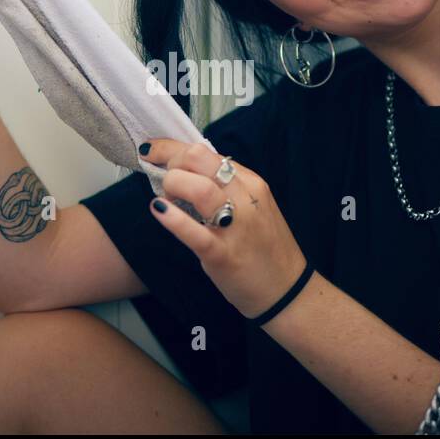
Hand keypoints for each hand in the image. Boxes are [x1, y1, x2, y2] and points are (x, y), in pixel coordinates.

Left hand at [142, 139, 309, 320]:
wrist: (288, 290)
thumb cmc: (263, 249)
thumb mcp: (251, 207)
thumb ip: (225, 188)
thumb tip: (187, 172)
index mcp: (251, 182)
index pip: (206, 151)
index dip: (171, 148)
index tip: (151, 151)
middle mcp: (246, 198)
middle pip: (198, 159)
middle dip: (170, 163)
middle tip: (164, 182)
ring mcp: (236, 226)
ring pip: (198, 187)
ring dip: (172, 186)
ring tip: (166, 200)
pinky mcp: (224, 254)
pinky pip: (194, 232)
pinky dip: (172, 218)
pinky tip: (158, 210)